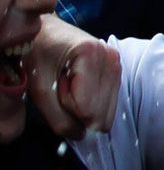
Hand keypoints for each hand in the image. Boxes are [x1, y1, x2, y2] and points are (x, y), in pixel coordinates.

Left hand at [28, 15, 118, 137]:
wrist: (46, 33)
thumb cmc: (37, 55)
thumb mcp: (38, 88)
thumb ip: (57, 117)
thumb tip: (80, 136)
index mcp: (91, 55)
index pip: (87, 109)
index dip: (66, 107)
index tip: (56, 86)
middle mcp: (111, 58)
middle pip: (101, 114)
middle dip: (78, 109)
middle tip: (63, 88)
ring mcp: (118, 63)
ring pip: (107, 112)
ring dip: (85, 106)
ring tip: (71, 85)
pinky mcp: (118, 69)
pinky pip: (110, 103)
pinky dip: (93, 101)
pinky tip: (81, 85)